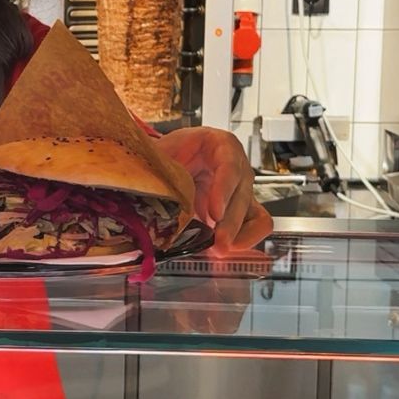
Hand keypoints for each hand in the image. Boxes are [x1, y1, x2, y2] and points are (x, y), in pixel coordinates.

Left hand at [165, 127, 272, 252]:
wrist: (176, 159)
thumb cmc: (174, 151)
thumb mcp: (164, 153)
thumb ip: (158, 169)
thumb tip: (144, 189)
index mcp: (220, 146)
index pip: (229, 166)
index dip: (224, 191)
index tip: (215, 214)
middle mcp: (238, 168)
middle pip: (242, 196)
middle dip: (230, 224)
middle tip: (217, 244)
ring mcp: (242, 192)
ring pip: (255, 216)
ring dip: (239, 237)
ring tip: (218, 252)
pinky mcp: (240, 213)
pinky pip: (254, 229)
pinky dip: (242, 243)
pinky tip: (220, 251)